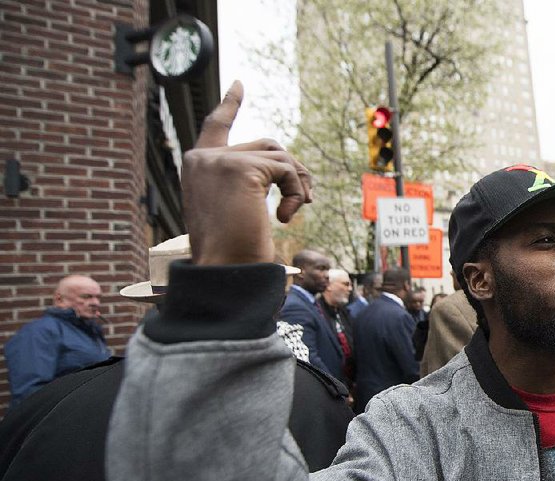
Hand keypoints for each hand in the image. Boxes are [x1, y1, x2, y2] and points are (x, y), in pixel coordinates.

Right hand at [181, 81, 312, 264]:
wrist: (224, 273)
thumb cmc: (232, 253)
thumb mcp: (237, 210)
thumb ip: (249, 182)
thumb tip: (287, 166)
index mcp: (197, 169)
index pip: (216, 126)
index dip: (230, 105)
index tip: (239, 84)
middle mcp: (201, 159)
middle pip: (264, 145)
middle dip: (292, 170)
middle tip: (307, 197)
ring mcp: (218, 160)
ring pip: (278, 154)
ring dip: (297, 182)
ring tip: (294, 212)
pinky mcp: (239, 167)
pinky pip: (285, 169)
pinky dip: (295, 192)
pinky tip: (284, 219)